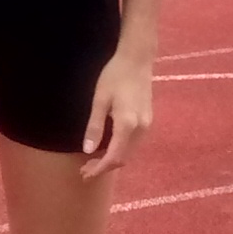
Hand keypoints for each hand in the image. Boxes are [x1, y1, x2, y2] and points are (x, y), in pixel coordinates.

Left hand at [79, 52, 153, 178]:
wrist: (137, 59)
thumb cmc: (114, 76)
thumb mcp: (99, 100)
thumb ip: (95, 127)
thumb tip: (88, 151)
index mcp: (127, 125)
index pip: (114, 157)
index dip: (99, 169)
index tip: (84, 174)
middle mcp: (141, 129)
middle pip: (123, 159)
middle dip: (104, 167)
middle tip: (84, 170)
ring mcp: (147, 125)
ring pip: (130, 153)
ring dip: (112, 160)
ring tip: (93, 160)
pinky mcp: (148, 120)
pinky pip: (134, 143)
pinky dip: (120, 150)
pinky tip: (107, 146)